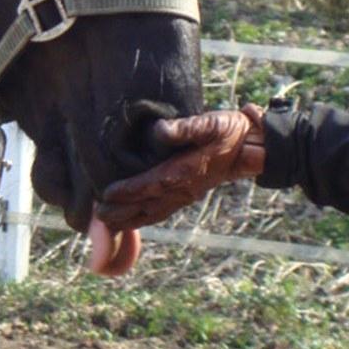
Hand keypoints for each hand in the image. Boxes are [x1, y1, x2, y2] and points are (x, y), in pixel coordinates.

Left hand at [96, 104, 265, 229]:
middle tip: (97, 217)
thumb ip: (185, 128)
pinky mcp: (189, 194)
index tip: (106, 195)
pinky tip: (133, 219)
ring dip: (130, 219)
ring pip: (154, 212)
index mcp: (186, 171)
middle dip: (122, 211)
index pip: (151, 184)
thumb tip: (159, 131)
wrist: (252, 148)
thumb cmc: (229, 132)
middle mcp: (184, 188)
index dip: (128, 190)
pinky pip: (163, 210)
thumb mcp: (210, 123)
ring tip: (107, 224)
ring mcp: (187, 194)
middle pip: (148, 204)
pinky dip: (145, 217)